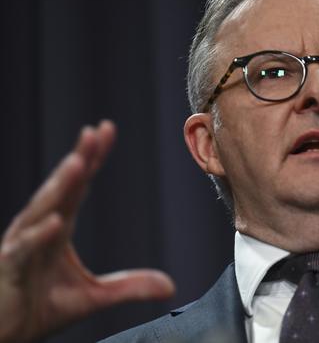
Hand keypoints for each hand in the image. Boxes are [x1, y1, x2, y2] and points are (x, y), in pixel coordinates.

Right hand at [0, 121, 174, 342]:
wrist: (4, 335)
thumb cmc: (38, 306)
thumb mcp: (93, 297)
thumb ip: (129, 287)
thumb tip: (170, 286)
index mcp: (58, 227)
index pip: (78, 186)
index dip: (92, 158)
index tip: (107, 129)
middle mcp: (39, 229)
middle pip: (62, 189)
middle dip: (78, 159)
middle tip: (94, 133)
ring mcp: (22, 247)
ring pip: (42, 211)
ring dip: (60, 187)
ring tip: (78, 163)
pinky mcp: (10, 271)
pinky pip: (25, 250)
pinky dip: (40, 236)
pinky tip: (56, 222)